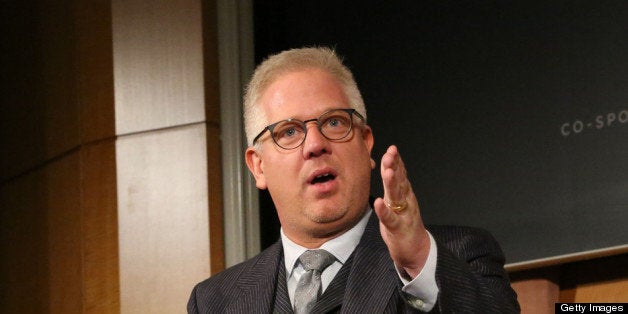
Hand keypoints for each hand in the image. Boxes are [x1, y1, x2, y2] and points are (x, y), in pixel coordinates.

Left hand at [373, 145, 430, 278]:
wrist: (417, 250)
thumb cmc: (404, 224)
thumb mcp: (398, 202)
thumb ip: (394, 186)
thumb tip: (389, 167)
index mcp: (404, 194)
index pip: (400, 174)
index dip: (396, 161)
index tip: (392, 148)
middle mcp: (405, 201)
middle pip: (399, 181)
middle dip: (395, 166)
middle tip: (391, 153)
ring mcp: (403, 214)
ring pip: (396, 197)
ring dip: (393, 184)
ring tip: (388, 172)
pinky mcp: (398, 229)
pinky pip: (390, 219)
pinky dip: (383, 211)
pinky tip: (378, 203)